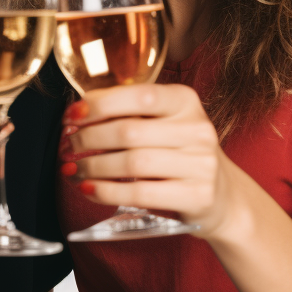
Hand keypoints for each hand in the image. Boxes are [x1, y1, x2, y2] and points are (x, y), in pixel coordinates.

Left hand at [62, 83, 234, 237]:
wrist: (222, 195)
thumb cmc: (180, 153)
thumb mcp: (165, 123)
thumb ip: (129, 112)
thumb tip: (78, 113)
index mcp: (186, 101)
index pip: (139, 95)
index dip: (100, 104)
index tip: (72, 114)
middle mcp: (197, 128)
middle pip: (129, 131)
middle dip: (89, 138)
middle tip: (69, 145)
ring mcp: (201, 164)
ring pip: (132, 163)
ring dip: (93, 166)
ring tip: (74, 168)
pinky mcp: (197, 196)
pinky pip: (139, 194)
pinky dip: (106, 191)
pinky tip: (89, 188)